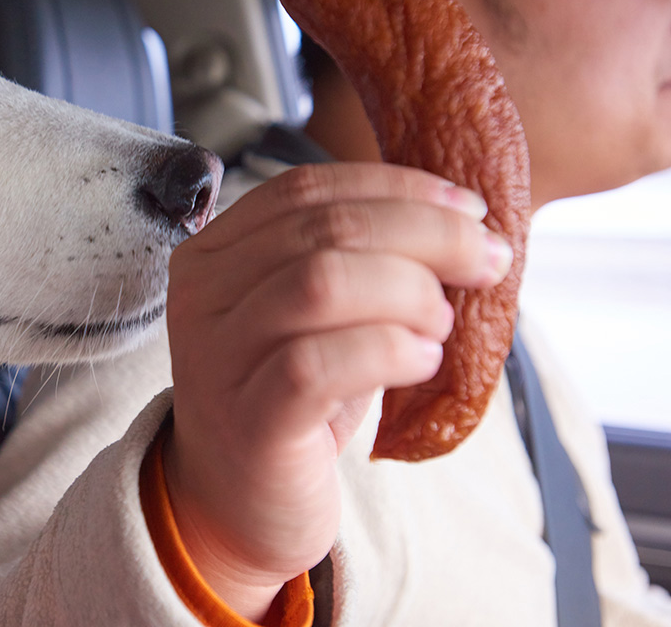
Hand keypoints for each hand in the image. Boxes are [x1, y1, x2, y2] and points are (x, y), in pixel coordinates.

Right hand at [162, 163, 512, 619]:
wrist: (236, 502)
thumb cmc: (288, 398)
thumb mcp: (314, 316)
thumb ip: (357, 260)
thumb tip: (464, 223)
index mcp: (214, 253)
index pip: (305, 189)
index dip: (396, 188)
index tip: (469, 209)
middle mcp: (202, 296)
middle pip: (323, 229)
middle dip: (426, 235)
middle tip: (486, 262)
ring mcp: (217, 357)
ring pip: (321, 284)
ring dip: (408, 293)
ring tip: (440, 325)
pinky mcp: (248, 420)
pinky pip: (320, 364)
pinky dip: (389, 352)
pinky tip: (422, 363)